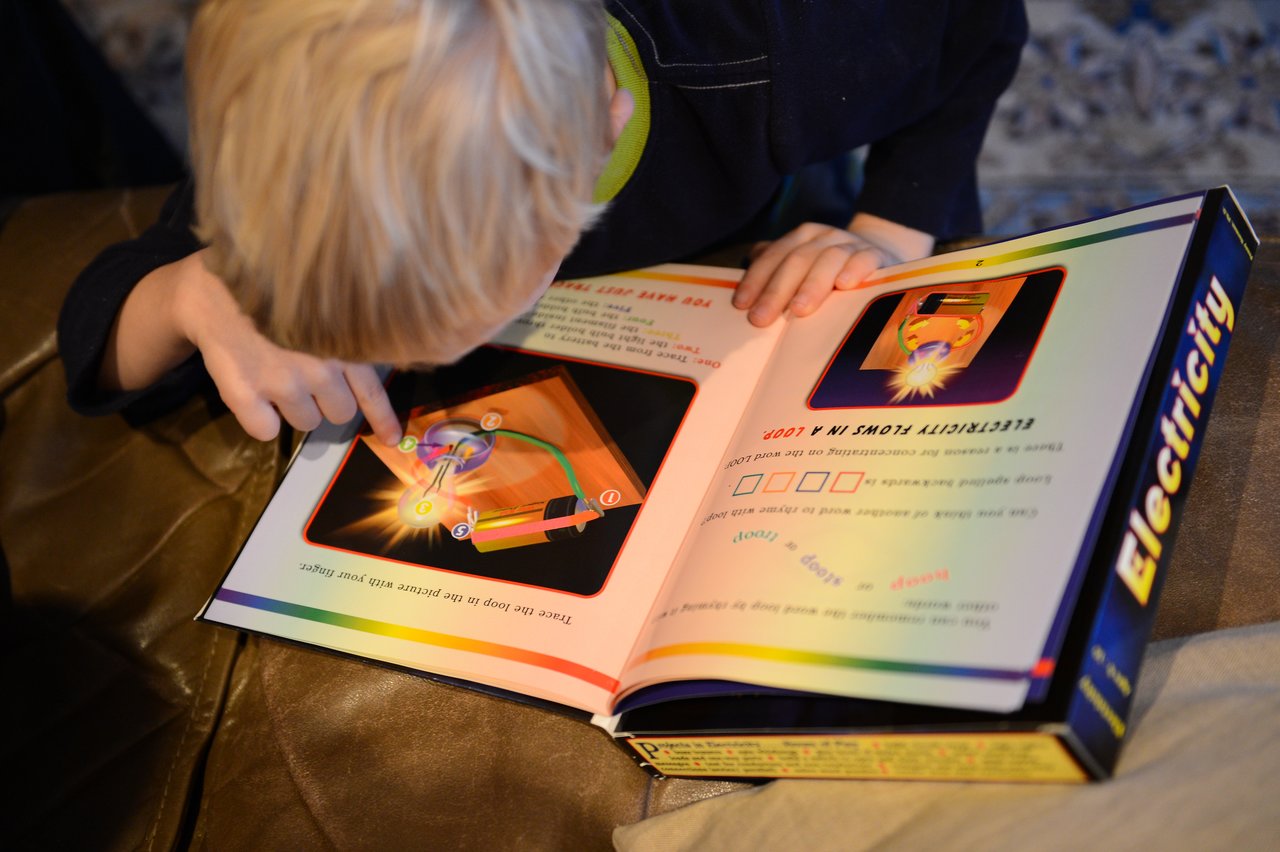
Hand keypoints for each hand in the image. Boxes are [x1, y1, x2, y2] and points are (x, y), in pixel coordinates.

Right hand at [105, 251, 401, 443]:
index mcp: (342, 345)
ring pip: (306, 423)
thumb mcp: (326, 309)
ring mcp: (281, 382)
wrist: (214, 290)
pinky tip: (255, 391)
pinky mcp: (245, 394)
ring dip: (296, 408)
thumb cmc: (276, 300)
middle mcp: (318, 366)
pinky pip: (266, 432)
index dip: (382, 419)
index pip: (371, 392)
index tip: (391, 439)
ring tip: (277, 375)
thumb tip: (375, 371)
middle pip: (340, 413)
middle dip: (327, 401)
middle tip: (306, 377)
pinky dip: (262, 419)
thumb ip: (350, 339)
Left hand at [733, 213, 934, 326]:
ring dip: (811, 285)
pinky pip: (864, 260)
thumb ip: (775, 272)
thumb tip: (743, 296)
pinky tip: (844, 285)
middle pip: (796, 261)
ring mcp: (850, 244)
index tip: (742, 305)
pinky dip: (854, 270)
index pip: (773, 257)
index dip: (755, 280)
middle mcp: (823, 237)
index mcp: (801, 238)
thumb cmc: (830, 270)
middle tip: (761, 319)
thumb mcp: (802, 266)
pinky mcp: (876, 255)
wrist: (881, 252)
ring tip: (799, 309)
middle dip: (776, 291)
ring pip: (827, 259)